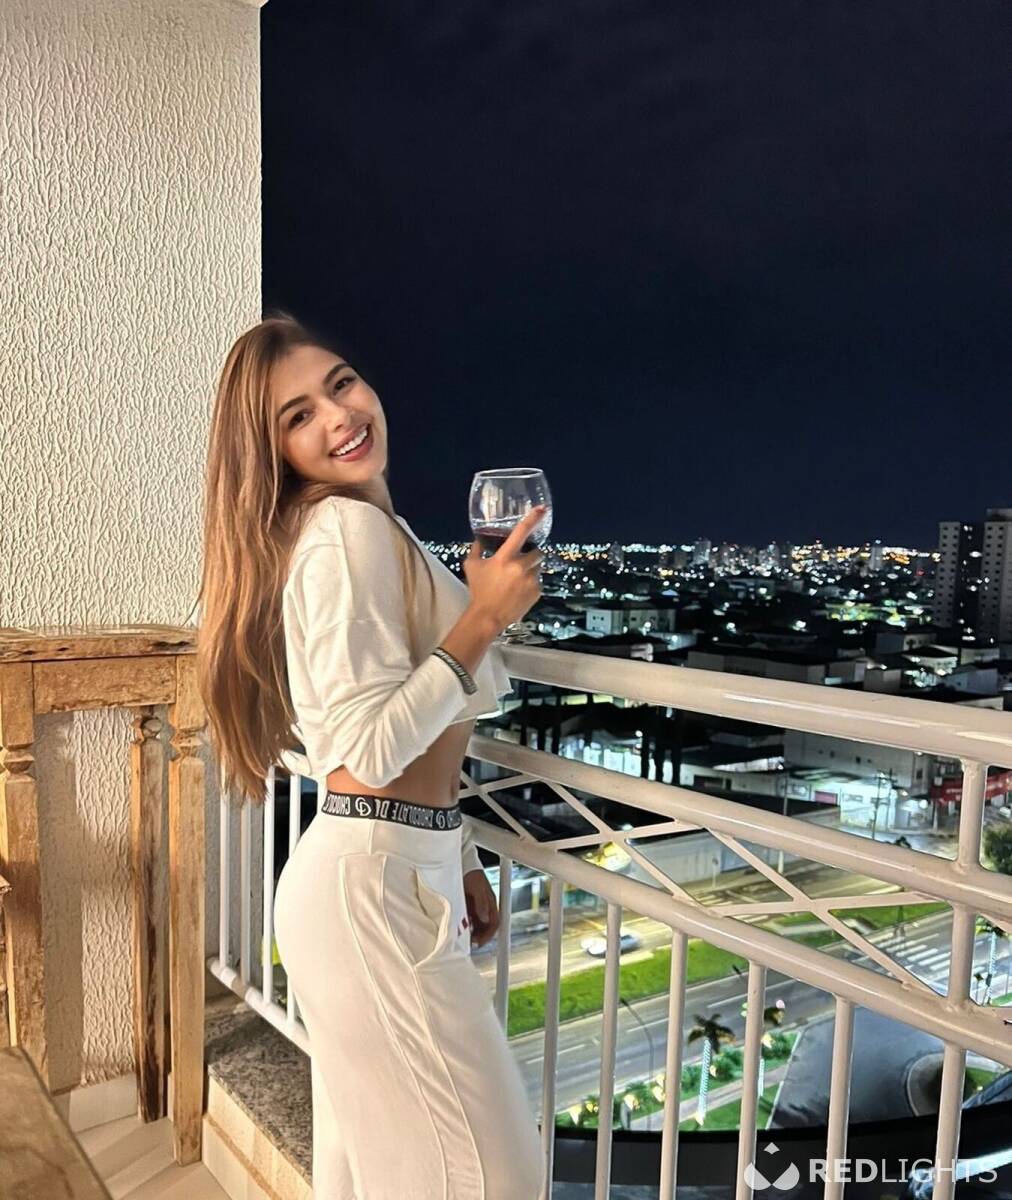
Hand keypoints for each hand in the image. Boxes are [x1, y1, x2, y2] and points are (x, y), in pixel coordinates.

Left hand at [463, 867, 499, 947]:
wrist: (462, 864)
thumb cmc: (472, 873)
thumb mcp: (477, 888)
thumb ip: (482, 903)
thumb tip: (485, 918)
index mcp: (491, 903)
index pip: (495, 923)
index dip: (489, 934)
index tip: (480, 942)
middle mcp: (485, 907)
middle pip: (487, 927)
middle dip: (480, 936)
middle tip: (471, 942)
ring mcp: (476, 907)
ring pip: (477, 926)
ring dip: (473, 933)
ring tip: (464, 937)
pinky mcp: (467, 906)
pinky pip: (469, 921)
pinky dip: (466, 927)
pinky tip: (459, 929)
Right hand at [464, 504, 545, 632]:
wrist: (488, 616)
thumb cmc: (479, 590)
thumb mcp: (472, 567)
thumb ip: (476, 549)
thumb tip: (479, 538)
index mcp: (505, 558)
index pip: (521, 532)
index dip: (533, 518)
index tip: (542, 509)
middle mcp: (521, 566)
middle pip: (537, 551)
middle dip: (531, 554)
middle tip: (520, 561)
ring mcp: (531, 579)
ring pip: (538, 566)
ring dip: (531, 569)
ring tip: (517, 579)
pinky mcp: (537, 591)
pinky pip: (538, 580)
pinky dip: (531, 582)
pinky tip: (518, 590)